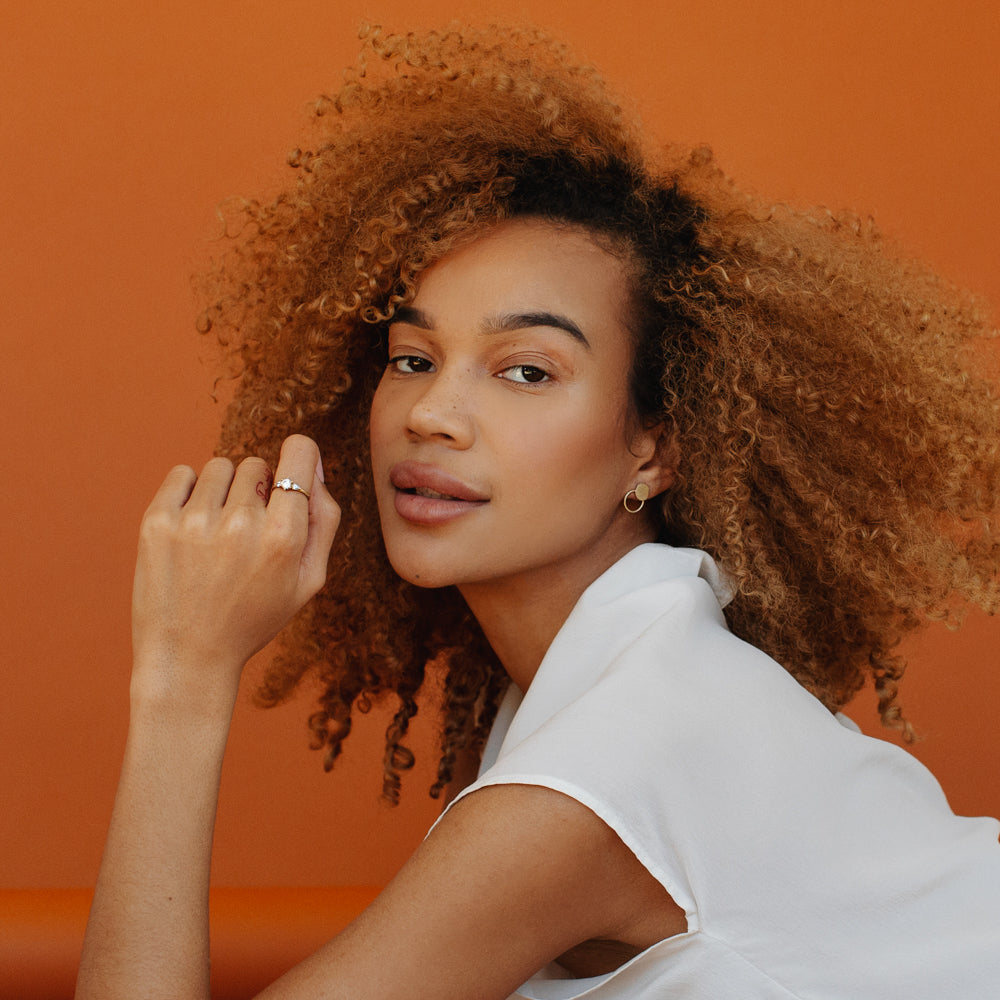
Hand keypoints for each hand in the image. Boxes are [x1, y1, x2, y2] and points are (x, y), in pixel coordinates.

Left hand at [130, 435, 340, 710]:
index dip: (299, 456)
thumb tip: (314, 465)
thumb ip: (323, 520)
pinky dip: (190, 491)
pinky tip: (193, 525)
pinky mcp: (156, 522)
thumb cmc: (254, 618)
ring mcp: (194, 521)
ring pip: (220, 467)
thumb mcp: (308, 581)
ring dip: (223, 491)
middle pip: (256, 464)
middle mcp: (239, 524)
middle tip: (247, 531)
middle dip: (256, 489)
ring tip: (218, 531)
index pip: (298, 454)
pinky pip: (182, 473)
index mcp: (283, 537)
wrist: (188, 657)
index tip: (291, 470)